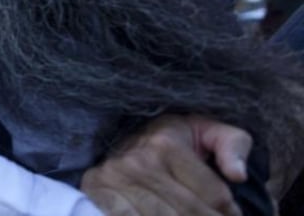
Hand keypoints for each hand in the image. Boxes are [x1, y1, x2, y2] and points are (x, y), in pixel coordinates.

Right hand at [81, 115, 249, 215]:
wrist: (119, 136)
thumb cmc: (171, 138)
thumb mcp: (204, 129)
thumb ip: (232, 142)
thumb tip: (237, 175)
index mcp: (167, 145)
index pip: (215, 196)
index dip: (231, 212)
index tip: (232, 214)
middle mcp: (139, 163)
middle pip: (190, 214)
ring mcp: (115, 181)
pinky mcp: (99, 194)